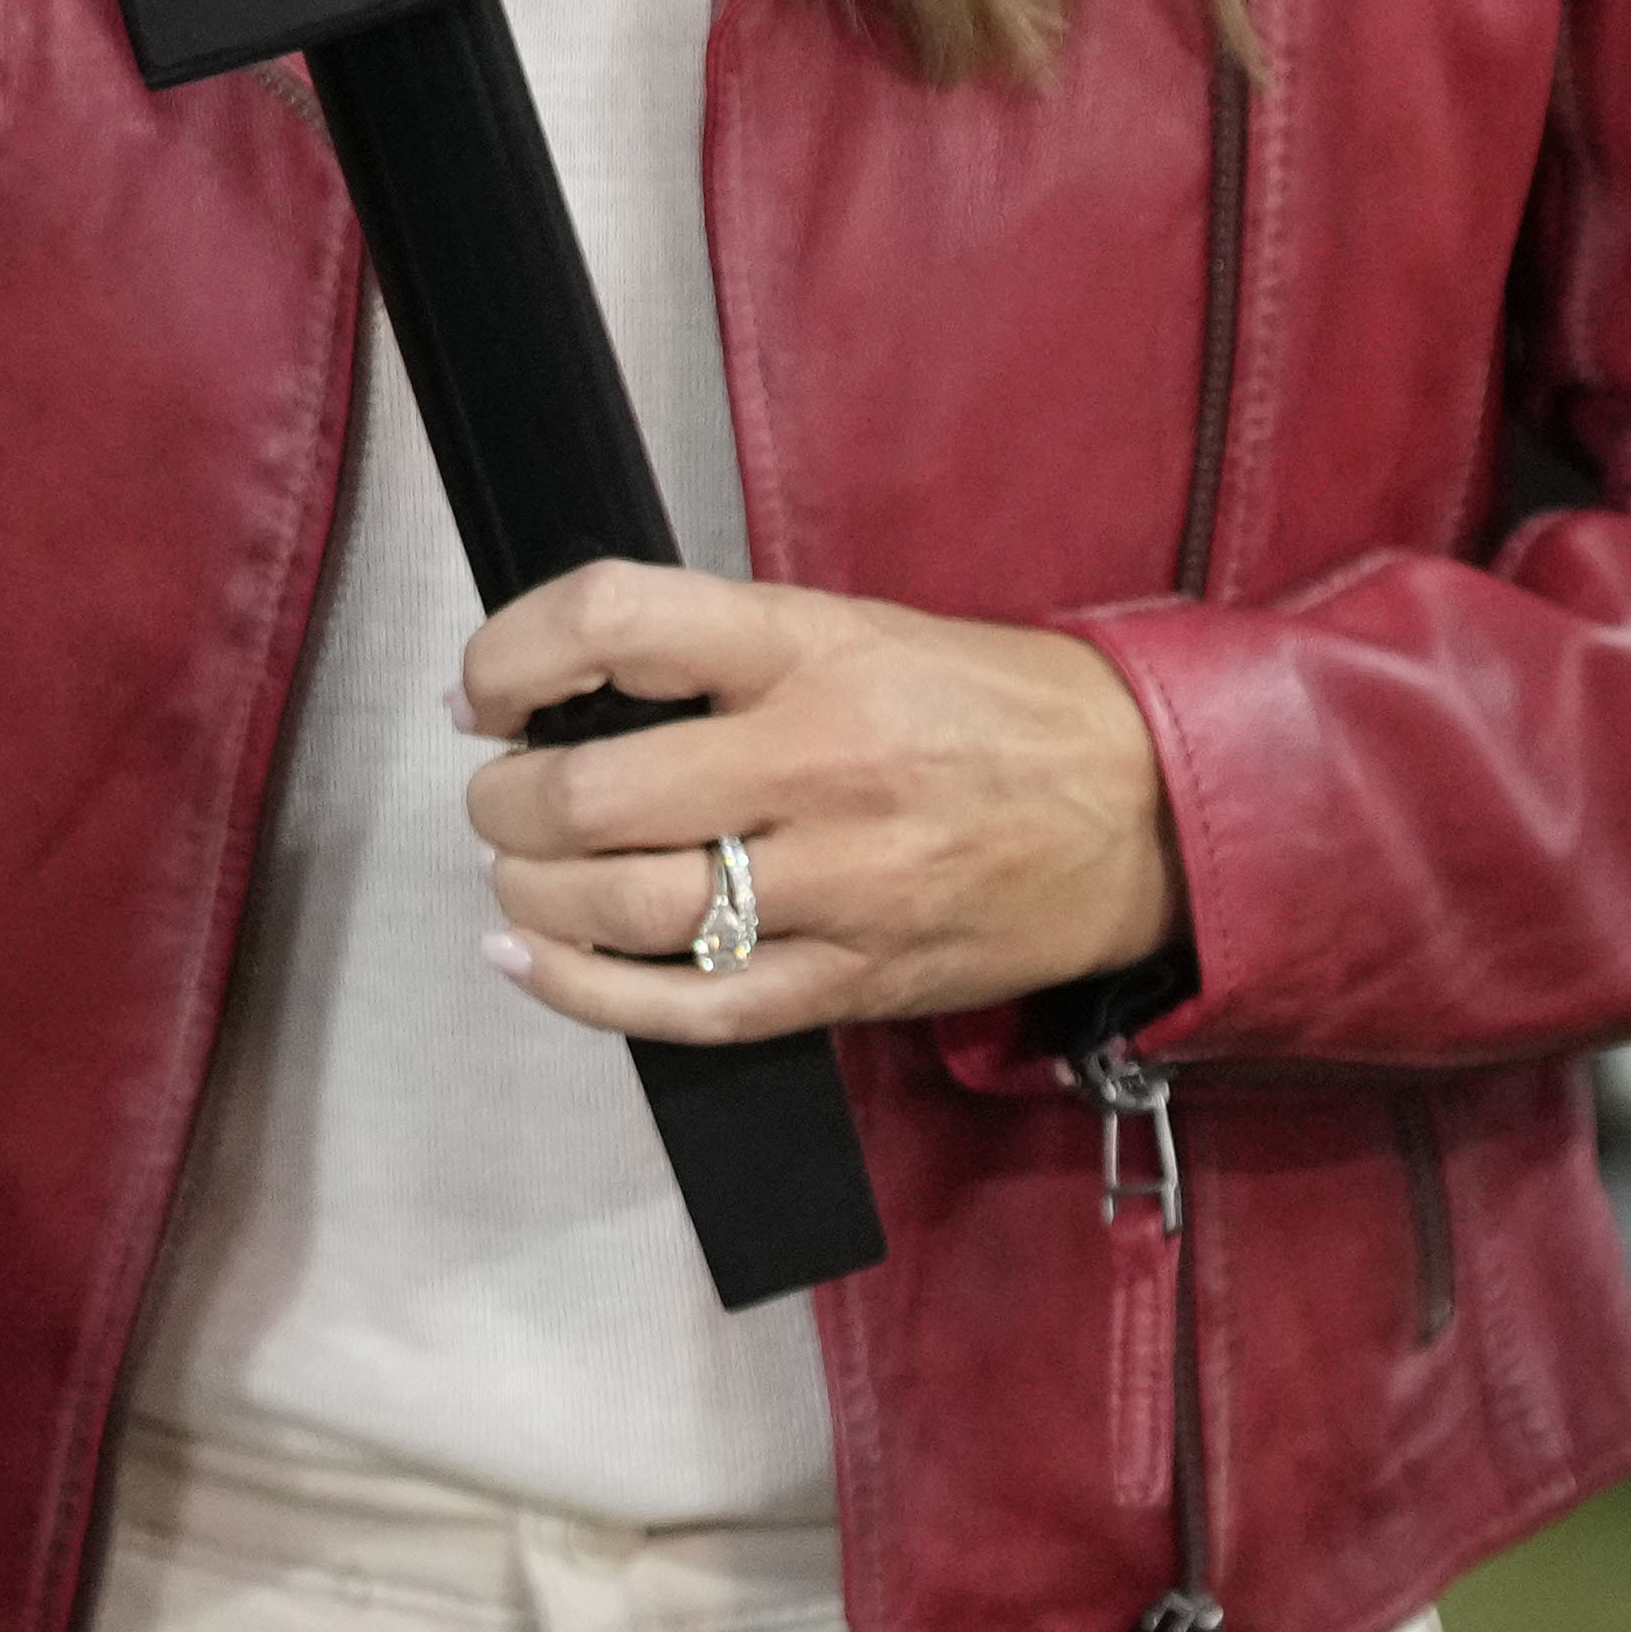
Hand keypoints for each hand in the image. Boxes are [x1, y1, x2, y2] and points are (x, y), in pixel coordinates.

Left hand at [454, 568, 1182, 1046]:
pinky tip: (531, 963)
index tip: (485, 691)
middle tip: (503, 796)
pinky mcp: (854, 983)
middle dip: (508, 803)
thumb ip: (722, 655)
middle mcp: (819, 763)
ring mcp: (839, 886)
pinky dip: (583, 993)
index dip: (511, 655)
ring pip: (625, 909)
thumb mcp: (857, 628)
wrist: (1145, 808)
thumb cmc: (989, 706)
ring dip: (532, 895)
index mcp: (812, 649)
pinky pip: (689, 1009)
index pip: (615, 621)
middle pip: (595, 793)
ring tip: (521, 875)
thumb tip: (569, 689)